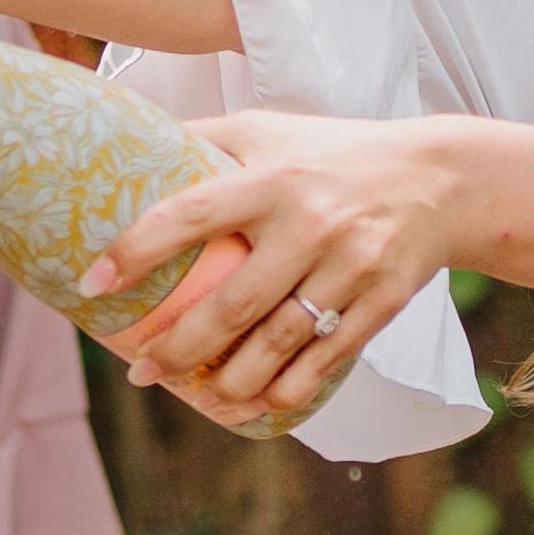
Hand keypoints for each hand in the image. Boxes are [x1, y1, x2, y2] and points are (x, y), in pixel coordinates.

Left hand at [93, 107, 455, 437]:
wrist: (441, 178)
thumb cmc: (337, 154)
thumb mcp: (272, 129)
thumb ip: (207, 139)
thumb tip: (129, 144)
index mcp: (273, 177)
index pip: (190, 214)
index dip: (135, 251)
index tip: (93, 285)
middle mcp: (310, 223)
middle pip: (233, 306)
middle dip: (178, 350)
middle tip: (141, 372)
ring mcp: (350, 267)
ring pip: (278, 346)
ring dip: (228, 385)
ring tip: (196, 398)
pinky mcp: (382, 302)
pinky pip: (325, 362)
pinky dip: (285, 392)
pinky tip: (254, 404)